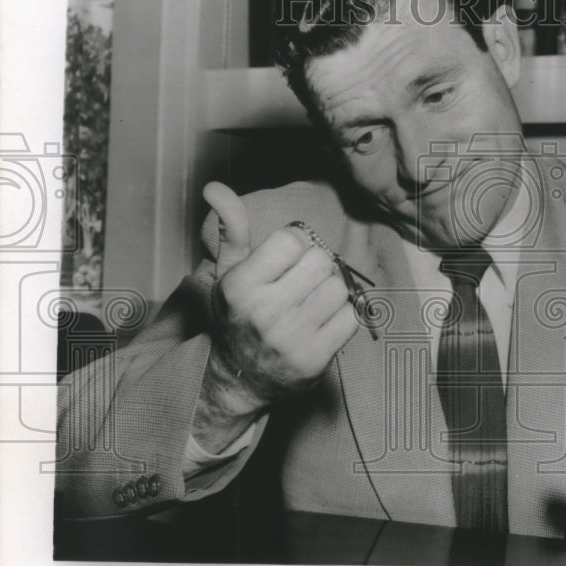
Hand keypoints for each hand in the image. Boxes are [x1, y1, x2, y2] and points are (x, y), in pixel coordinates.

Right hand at [200, 182, 359, 421]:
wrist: (242, 379)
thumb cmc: (240, 316)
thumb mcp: (229, 272)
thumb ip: (230, 228)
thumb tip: (214, 187)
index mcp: (240, 287)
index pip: (294, 240)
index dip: (295, 245)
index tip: (284, 261)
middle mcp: (264, 313)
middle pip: (321, 262)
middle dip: (316, 267)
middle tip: (300, 283)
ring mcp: (291, 339)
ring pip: (339, 288)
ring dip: (331, 291)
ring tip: (310, 304)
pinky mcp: (315, 360)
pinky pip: (351, 317)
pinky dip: (343, 317)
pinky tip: (321, 323)